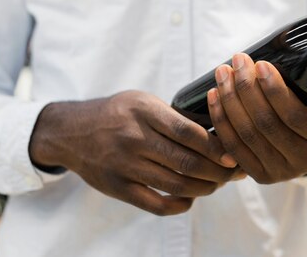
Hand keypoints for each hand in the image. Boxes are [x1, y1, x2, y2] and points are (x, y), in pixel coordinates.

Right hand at [29, 91, 242, 215]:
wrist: (71, 132)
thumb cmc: (118, 113)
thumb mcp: (143, 101)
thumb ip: (175, 116)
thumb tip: (218, 131)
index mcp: (144, 111)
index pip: (187, 132)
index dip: (215, 146)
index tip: (233, 153)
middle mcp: (133, 138)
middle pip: (186, 162)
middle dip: (218, 171)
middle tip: (235, 172)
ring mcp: (125, 166)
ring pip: (176, 185)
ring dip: (205, 188)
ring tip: (218, 183)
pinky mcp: (118, 188)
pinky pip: (156, 205)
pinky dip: (180, 204)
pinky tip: (192, 197)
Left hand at [207, 53, 306, 183]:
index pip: (295, 117)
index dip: (274, 91)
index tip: (260, 63)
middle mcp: (305, 161)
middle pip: (266, 124)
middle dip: (246, 89)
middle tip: (236, 61)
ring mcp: (279, 171)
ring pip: (246, 134)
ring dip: (229, 101)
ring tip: (222, 72)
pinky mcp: (258, 175)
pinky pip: (232, 147)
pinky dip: (220, 121)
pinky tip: (213, 95)